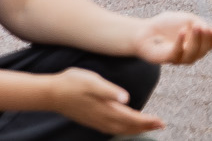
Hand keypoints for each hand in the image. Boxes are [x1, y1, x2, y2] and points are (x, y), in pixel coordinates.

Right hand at [44, 66, 160, 135]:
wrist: (51, 93)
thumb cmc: (72, 83)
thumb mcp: (92, 82)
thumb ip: (110, 91)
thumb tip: (126, 98)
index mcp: (105, 108)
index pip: (131, 118)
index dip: (147, 121)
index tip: (161, 122)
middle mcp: (101, 118)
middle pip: (127, 126)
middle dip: (145, 127)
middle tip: (161, 125)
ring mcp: (95, 120)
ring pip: (119, 129)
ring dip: (134, 129)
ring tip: (148, 126)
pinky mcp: (90, 120)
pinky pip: (110, 128)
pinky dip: (122, 129)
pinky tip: (124, 126)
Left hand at [130, 11, 211, 66]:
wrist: (146, 30)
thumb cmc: (168, 24)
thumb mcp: (189, 20)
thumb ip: (203, 26)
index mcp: (198, 43)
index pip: (211, 44)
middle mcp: (190, 53)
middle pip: (203, 51)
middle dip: (206, 39)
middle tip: (206, 27)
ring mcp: (179, 58)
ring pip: (192, 55)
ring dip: (196, 41)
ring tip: (196, 27)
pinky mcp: (167, 59)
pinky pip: (176, 53)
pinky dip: (180, 42)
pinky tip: (182, 32)